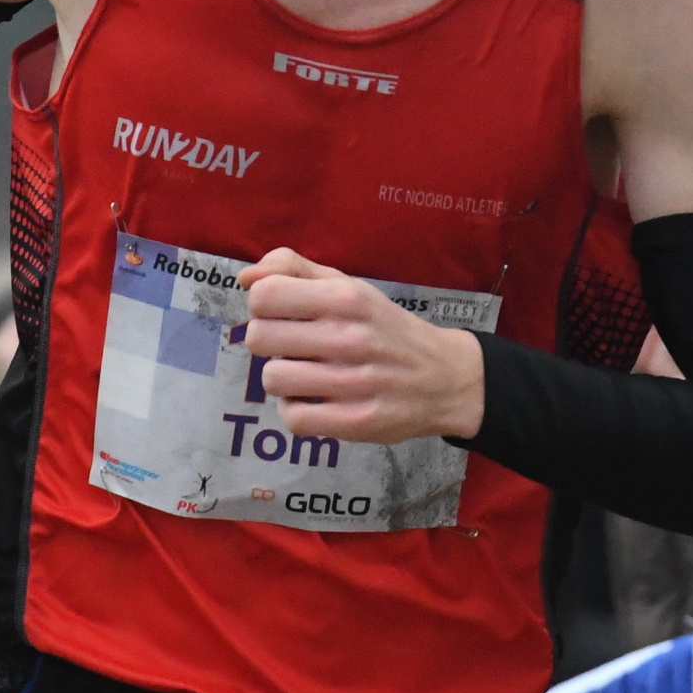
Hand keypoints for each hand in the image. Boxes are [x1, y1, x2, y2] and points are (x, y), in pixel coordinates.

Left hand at [240, 249, 483, 442]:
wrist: (446, 377)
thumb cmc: (387, 328)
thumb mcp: (350, 287)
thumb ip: (295, 270)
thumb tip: (246, 277)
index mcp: (346, 299)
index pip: (265, 296)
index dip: (263, 305)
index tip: (282, 313)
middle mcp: (349, 338)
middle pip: (260, 337)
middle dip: (270, 341)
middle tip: (293, 346)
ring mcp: (353, 383)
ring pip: (272, 379)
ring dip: (283, 378)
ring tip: (306, 375)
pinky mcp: (356, 422)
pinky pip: (293, 418)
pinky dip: (296, 410)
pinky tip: (312, 401)